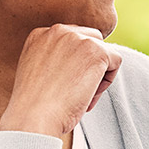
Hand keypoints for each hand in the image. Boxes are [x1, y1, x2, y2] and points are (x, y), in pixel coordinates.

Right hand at [0, 25, 123, 136]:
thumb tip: (78, 63)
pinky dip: (108, 82)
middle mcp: (57, 31)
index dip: (74, 64)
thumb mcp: (38, 74)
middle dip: (89, 64)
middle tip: (76, 91)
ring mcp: (77, 39)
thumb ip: (53, 61)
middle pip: (90, 39)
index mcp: (40, 35)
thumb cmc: (34, 107)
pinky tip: (88, 98)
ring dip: (98, 75)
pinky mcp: (96, 51)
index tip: (65, 85)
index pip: (71, 40)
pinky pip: (116, 60)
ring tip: (82, 97)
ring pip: (104, 51)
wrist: (33, 118)